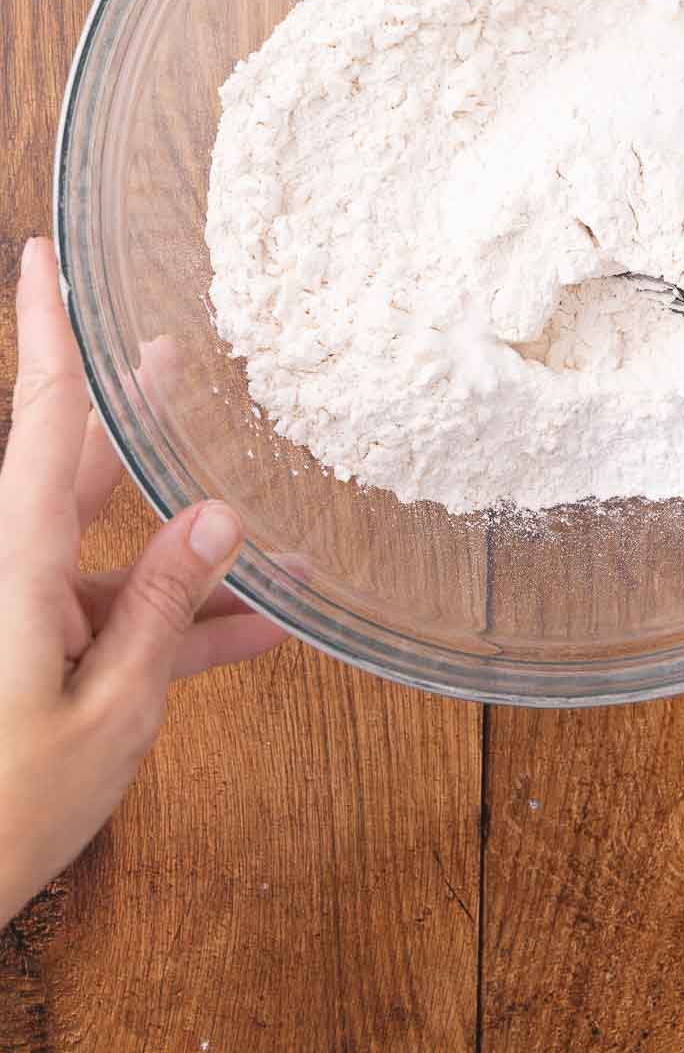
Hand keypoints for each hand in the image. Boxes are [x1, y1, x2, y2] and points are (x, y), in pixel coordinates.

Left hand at [0, 239, 287, 927]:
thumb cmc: (1, 806)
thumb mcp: (110, 710)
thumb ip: (165, 608)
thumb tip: (220, 516)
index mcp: (13, 559)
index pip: (38, 416)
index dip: (43, 329)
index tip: (40, 253)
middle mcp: (12, 570)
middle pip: (76, 469)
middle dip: (131, 415)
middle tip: (177, 355)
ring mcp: (23, 616)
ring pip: (112, 553)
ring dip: (189, 554)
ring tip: (281, 543)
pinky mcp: (35, 662)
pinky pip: (114, 620)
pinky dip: (178, 626)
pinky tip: (259, 636)